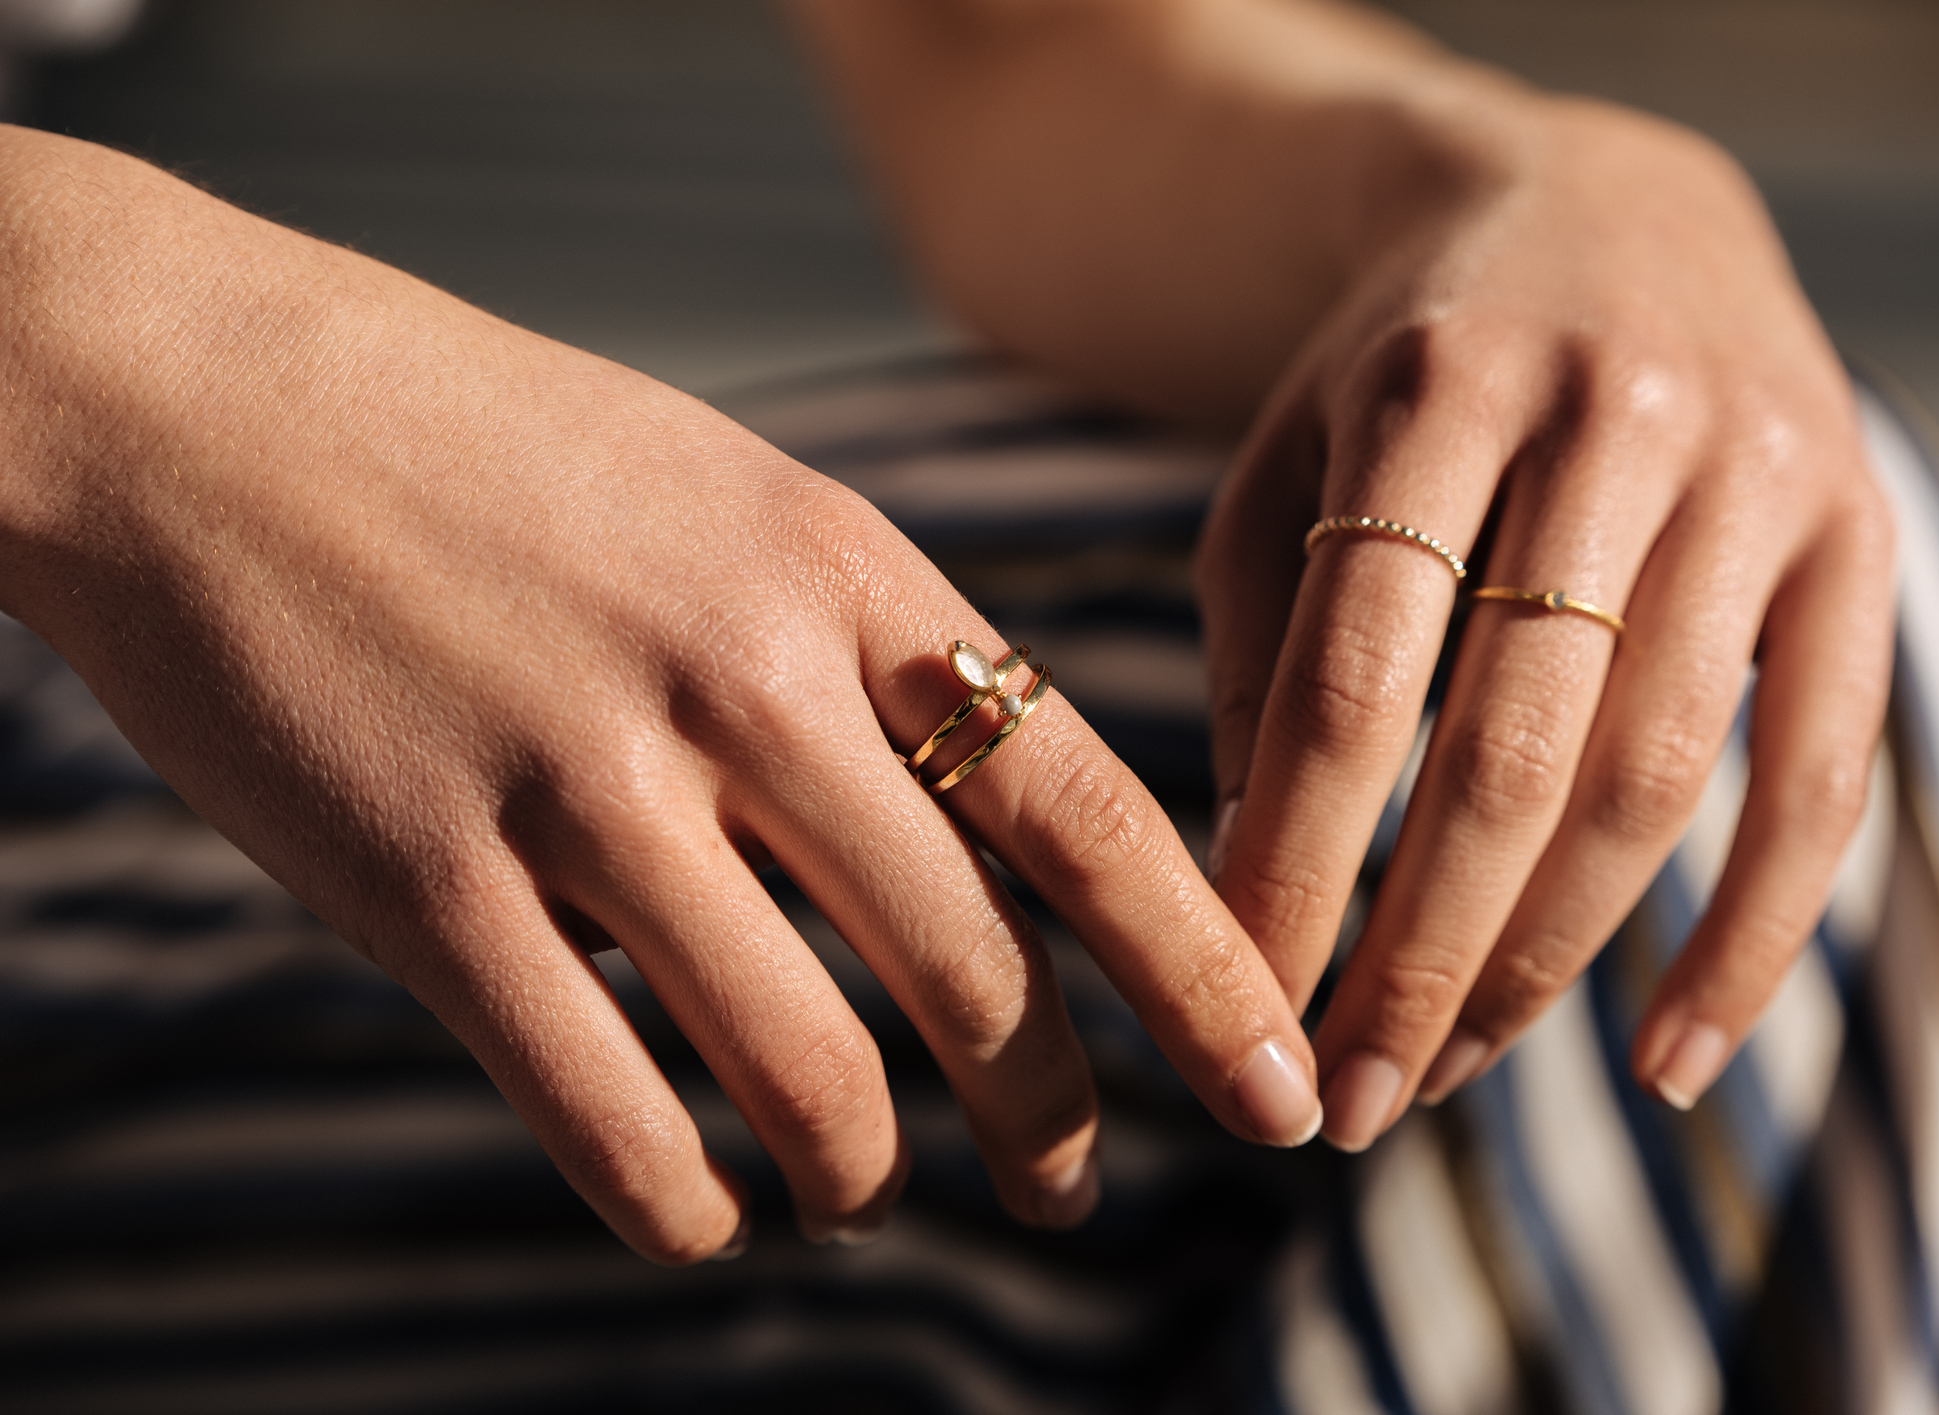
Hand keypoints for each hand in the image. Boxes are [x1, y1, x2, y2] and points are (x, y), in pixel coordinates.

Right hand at [0, 129, 1320, 1258]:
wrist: (205, 399)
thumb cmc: (495, 454)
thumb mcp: (734, 499)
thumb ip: (870, 656)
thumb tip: (993, 846)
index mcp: (845, 575)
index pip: (1089, 810)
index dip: (1203, 970)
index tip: (1276, 1080)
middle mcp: (745, 680)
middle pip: (974, 964)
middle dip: (1052, 1115)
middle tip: (1071, 1190)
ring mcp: (584, 783)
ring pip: (804, 1058)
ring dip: (860, 1167)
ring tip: (861, 1191)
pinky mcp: (430, 881)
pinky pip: (603, 1107)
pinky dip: (678, 1198)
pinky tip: (699, 1215)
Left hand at [1196, 97, 1894, 1148]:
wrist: (1608, 210)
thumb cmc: (1407, 373)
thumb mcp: (1287, 465)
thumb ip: (1262, 651)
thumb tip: (1251, 879)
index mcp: (1438, 387)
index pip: (1357, 680)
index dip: (1301, 864)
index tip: (1244, 1005)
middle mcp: (1612, 418)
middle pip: (1510, 750)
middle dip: (1418, 953)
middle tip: (1345, 1099)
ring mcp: (1758, 472)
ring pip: (1657, 777)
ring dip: (1549, 961)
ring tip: (1447, 1069)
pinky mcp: (1863, 533)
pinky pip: (1825, 776)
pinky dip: (1751, 938)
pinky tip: (1662, 1062)